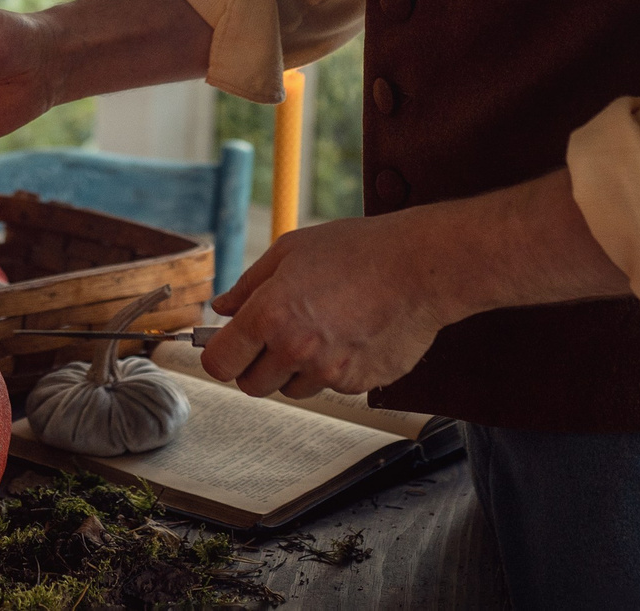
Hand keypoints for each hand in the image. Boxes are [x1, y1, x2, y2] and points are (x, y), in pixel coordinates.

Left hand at [199, 212, 449, 399]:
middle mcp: (296, 349)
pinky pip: (331, 387)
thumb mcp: (291, 250)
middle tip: (274, 337)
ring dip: (295, 368)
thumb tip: (221, 308)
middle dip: (255, 365)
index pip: (220, 364)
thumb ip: (249, 284)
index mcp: (270, 314)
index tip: (228, 347)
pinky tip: (350, 334)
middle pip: (252, 385)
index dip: (220, 356)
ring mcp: (329, 372)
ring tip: (321, 328)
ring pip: (293, 388)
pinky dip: (333, 369)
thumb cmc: (358, 250)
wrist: (420, 267)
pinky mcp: (359, 384)